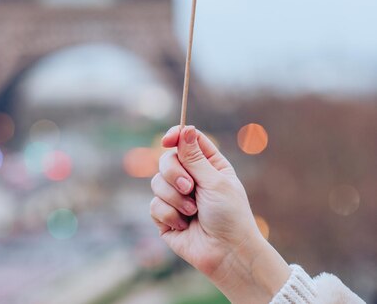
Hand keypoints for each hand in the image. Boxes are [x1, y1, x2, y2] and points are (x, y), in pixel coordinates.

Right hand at [150, 125, 289, 303]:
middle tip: (190, 188)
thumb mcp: (215, 181)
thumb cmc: (229, 215)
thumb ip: (194, 157)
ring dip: (174, 198)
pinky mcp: (166, 217)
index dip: (175, 136)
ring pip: (156, 182)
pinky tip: (184, 226)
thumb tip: (185, 128)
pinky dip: (169, 215)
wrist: (227, 254)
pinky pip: (154, 205)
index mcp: (208, 164)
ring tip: (192, 212)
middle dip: (175, 174)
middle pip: (166, 159)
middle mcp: (191, 177)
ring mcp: (177, 197)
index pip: (186, 140)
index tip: (168, 140)